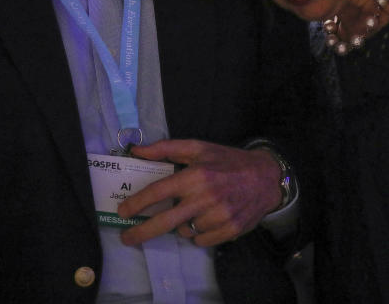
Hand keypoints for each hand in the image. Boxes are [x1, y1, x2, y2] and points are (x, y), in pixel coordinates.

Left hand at [117, 139, 281, 246]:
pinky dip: (198, 233)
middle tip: (126, 238)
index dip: (138, 203)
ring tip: (192, 210)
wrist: (265, 177)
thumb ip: (165, 148)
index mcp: (195, 176)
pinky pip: (202, 240)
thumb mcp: (198, 147)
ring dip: (181, 225)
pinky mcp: (231, 230)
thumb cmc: (227, 160)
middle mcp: (205, 198)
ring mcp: (219, 217)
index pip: (159, 191)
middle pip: (166, 221)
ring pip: (185, 231)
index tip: (123, 211)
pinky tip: (205, 219)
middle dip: (142, 232)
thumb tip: (137, 150)